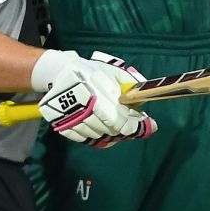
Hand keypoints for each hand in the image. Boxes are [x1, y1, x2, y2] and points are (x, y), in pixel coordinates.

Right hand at [30, 50, 154, 144]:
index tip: (150, 126)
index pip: (119, 122)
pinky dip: (95, 137)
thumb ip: (128, 82)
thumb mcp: (111, 71)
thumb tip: (144, 95)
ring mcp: (71, 121)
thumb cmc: (89, 71)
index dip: (136, 127)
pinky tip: (103, 130)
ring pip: (98, 137)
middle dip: (126, 129)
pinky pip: (83, 139)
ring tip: (117, 125)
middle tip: (134, 124)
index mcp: (95, 98)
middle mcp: (82, 112)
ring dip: (111, 133)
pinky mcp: (62, 125)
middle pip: (110, 131)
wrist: (59, 72)